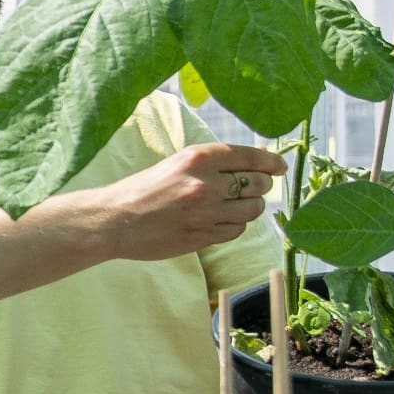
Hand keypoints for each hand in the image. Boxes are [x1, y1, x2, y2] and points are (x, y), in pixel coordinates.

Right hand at [38, 143, 288, 263]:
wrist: (114, 220)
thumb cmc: (143, 190)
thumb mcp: (176, 164)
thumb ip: (211, 163)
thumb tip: (251, 166)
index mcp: (198, 158)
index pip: (251, 157)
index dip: (271, 162)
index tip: (279, 167)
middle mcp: (206, 183)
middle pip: (258, 184)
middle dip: (259, 187)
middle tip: (251, 189)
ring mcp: (205, 213)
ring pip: (252, 210)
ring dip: (249, 208)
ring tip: (234, 207)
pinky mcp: (202, 236)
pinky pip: (236, 230)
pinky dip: (234, 226)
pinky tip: (220, 222)